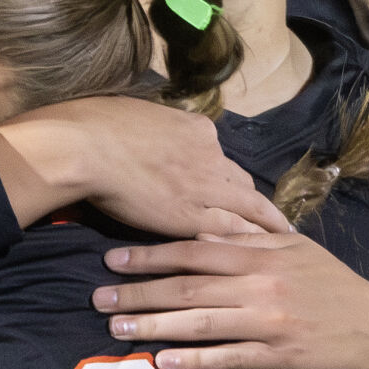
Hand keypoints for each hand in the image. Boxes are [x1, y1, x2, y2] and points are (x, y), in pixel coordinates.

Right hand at [0, 96, 291, 237]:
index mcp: (196, 128)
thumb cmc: (96, 123)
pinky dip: (248, 242)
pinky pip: (230, 231)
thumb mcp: (138, 114)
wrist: (86, 146)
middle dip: (255, 201)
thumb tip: (152, 131)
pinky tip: (260, 255)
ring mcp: (204, 185)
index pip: (220, 155)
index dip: (227, 174)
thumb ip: (155, 128)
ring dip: (265, 224)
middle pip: (242, 182)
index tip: (234, 187)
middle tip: (273, 219)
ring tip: (283, 239)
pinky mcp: (191, 216)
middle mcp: (209, 155)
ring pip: (246, 207)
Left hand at [92, 232, 368, 368]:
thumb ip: (250, 238)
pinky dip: (194, 360)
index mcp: (261, 254)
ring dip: (154, 326)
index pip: (194, 249)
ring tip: (116, 330)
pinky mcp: (276, 355)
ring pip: (199, 321)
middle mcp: (259, 284)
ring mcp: (267, 321)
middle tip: (98, 299)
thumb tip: (203, 228)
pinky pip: (228, 357)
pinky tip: (163, 362)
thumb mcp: (296, 249)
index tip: (113, 260)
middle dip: (138, 292)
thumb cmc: (333, 285)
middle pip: (187, 285)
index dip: (150, 255)